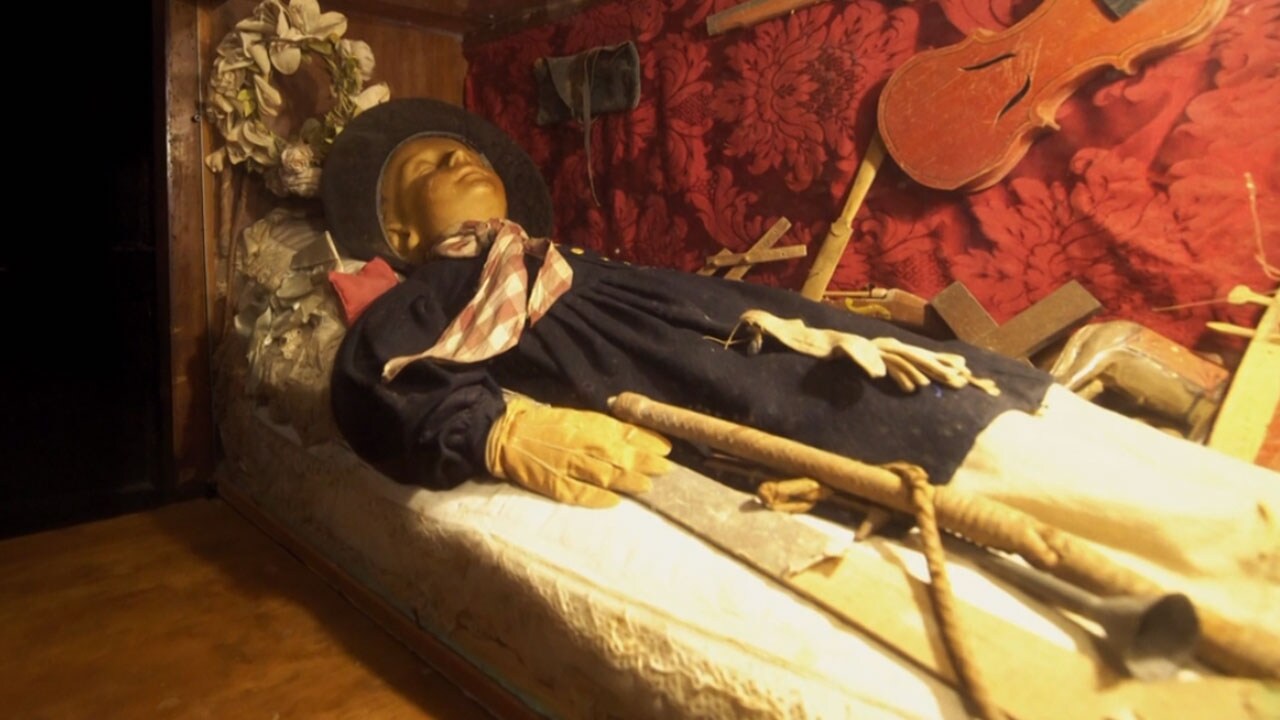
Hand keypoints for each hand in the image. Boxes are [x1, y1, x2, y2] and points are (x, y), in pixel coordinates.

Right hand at [485, 396, 671, 507]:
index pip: (626, 433)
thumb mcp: (578, 418)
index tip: (668, 449)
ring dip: (628, 480)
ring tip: (648, 486)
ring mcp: (569, 466)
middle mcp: (582, 445)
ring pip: (605, 475)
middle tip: (667, 469)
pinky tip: (614, 502)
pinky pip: (580, 494)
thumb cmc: (546, 425)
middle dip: (646, 462)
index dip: (649, 441)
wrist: (507, 435)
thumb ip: (605, 427)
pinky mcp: (555, 485)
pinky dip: (598, 499)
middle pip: (620, 455)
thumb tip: (635, 434)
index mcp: (588, 425)